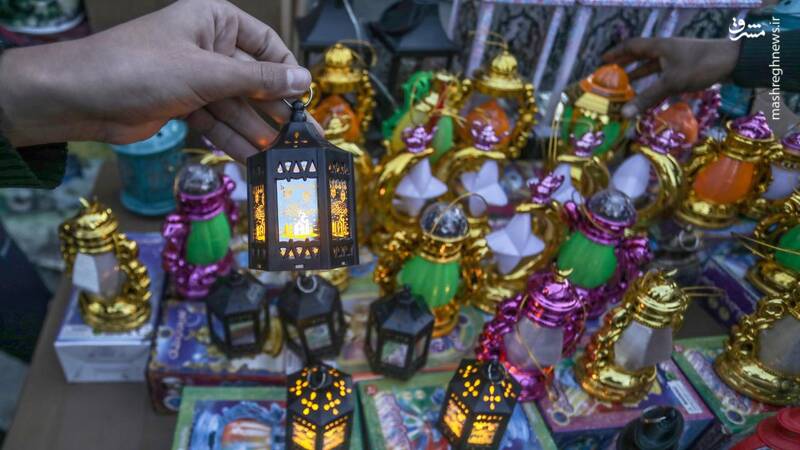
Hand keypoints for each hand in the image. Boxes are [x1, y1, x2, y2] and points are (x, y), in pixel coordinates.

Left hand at [0, 0, 310, 161]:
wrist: (78, 98)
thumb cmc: (139, 68)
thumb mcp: (207, 73)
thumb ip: (258, 80)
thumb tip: (302, 80)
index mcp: (215, 21)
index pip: (266, 44)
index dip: (286, 73)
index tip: (304, 100)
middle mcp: (208, 46)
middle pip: (254, 81)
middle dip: (273, 111)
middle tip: (301, 139)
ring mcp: (195, 77)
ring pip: (237, 107)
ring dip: (256, 132)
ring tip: (281, 157)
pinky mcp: (183, 105)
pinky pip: (217, 123)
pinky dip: (232, 141)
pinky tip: (254, 159)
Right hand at [603, 37, 739, 118]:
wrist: (733, 61)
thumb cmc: (700, 65)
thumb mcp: (671, 83)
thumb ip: (647, 98)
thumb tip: (624, 114)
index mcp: (659, 46)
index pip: (631, 46)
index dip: (616, 53)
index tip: (603, 61)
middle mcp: (665, 49)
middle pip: (640, 54)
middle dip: (625, 63)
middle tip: (610, 73)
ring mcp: (676, 58)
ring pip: (652, 64)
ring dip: (638, 73)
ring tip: (625, 83)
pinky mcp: (685, 66)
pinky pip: (662, 72)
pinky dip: (653, 80)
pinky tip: (650, 90)